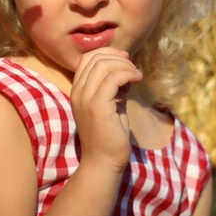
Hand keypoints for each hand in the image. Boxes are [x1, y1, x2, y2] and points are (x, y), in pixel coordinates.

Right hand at [68, 49, 142, 168]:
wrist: (103, 162)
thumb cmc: (110, 136)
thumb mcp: (111, 105)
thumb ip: (114, 87)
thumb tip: (126, 69)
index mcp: (78, 90)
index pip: (87, 58)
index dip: (108, 54)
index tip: (125, 61)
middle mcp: (77, 92)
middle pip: (95, 58)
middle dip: (118, 58)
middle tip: (134, 69)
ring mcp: (85, 98)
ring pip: (104, 65)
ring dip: (125, 66)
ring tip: (137, 76)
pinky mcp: (97, 106)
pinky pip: (113, 78)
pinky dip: (128, 74)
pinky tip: (138, 80)